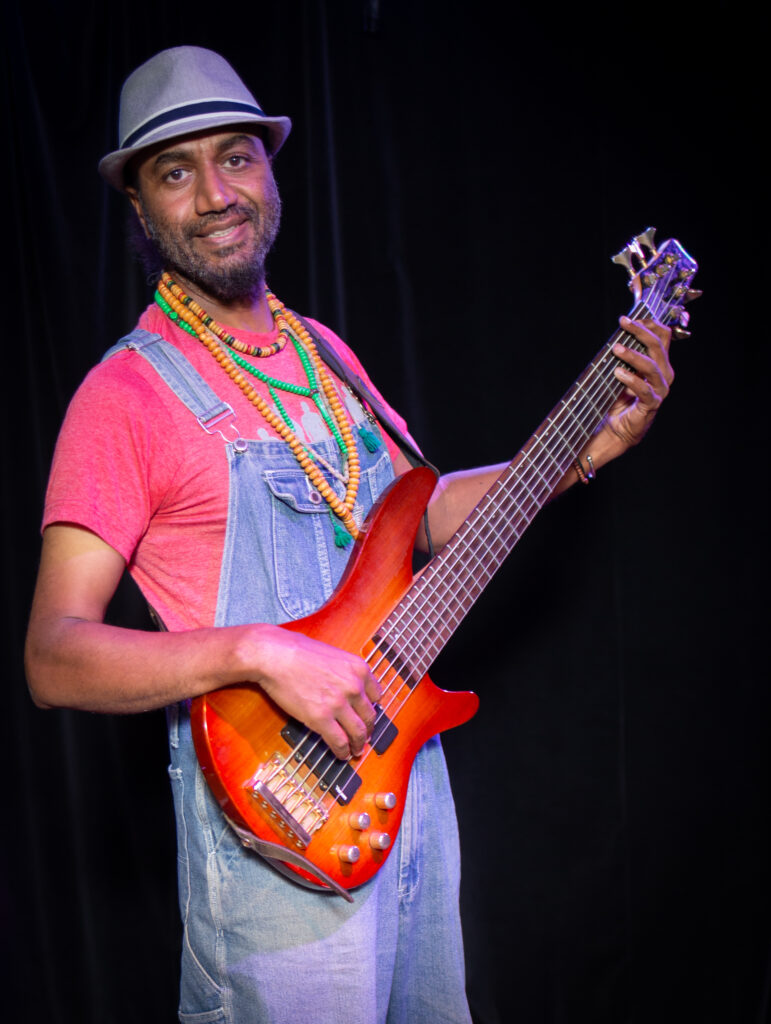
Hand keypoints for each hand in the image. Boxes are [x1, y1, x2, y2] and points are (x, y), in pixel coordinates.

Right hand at [241, 625, 381, 759]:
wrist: (276, 656)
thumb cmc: (297, 651)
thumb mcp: (333, 654)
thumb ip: (345, 672)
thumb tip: (346, 686)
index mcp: (358, 669)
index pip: (377, 695)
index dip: (373, 709)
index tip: (368, 715)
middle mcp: (354, 686)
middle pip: (369, 716)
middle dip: (368, 730)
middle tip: (365, 737)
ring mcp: (338, 704)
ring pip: (357, 732)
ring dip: (358, 745)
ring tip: (356, 750)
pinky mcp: (321, 718)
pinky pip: (338, 741)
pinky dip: (342, 751)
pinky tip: (342, 754)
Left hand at [602, 315, 674, 450]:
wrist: (615, 429)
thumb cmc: (618, 399)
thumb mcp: (622, 371)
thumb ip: (625, 355)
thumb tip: (617, 334)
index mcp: (659, 363)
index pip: (663, 337)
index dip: (649, 324)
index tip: (630, 317)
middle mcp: (663, 375)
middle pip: (658, 347)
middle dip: (641, 332)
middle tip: (624, 323)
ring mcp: (660, 390)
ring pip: (651, 367)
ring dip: (633, 355)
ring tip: (616, 349)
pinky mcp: (651, 405)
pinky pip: (644, 389)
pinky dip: (631, 380)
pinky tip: (618, 373)